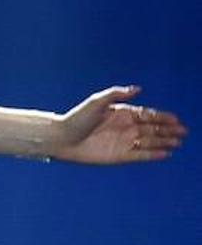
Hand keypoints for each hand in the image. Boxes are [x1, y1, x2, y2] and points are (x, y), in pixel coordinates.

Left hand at [54, 86, 185, 163]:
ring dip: (164, 142)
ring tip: (177, 143)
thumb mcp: (96, 102)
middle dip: (168, 130)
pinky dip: (153, 154)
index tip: (175, 119)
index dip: (162, 117)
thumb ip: (116, 94)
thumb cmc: (76, 119)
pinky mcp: (120, 156)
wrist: (62, 139)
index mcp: (121, 113)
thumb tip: (137, 89)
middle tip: (183, 132)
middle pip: (152, 129)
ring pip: (149, 142)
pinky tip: (165, 154)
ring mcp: (123, 142)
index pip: (147, 115)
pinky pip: (140, 155)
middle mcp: (125, 128)